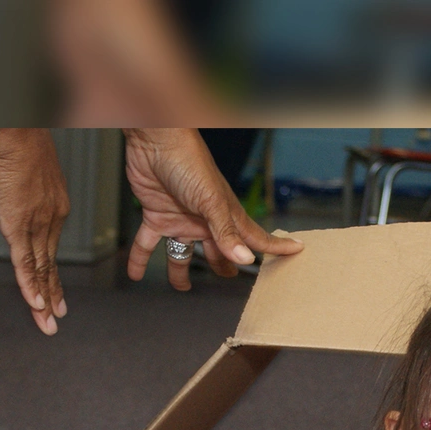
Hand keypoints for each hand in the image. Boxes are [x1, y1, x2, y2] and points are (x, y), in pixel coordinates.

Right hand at [0, 128, 70, 334]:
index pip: (51, 247)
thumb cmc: (16, 138)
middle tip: (56, 316)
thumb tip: (13, 187)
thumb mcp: (24, 167)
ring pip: (41, 269)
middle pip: (50, 264)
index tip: (53, 289)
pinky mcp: (19, 225)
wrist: (12, 130)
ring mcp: (36, 224)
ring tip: (47, 322)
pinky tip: (36, 304)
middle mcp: (51, 218)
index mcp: (55, 205)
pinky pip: (26, 263)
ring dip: (43, 298)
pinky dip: (31, 286)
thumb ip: (21, 186)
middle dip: (53, 293)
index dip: (52, 272)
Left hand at [123, 128, 303, 291]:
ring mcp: (180, 218)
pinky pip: (148, 243)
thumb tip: (244, 260)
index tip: (295, 251)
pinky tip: (135, 273)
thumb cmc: (187, 161)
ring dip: (179, 270)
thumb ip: (225, 232)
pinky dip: (140, 258)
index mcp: (225, 215)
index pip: (254, 236)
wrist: (154, 140)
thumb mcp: (210, 200)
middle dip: (223, 265)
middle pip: (217, 250)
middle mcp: (205, 220)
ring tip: (181, 287)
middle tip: (227, 279)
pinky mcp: (156, 215)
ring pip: (182, 252)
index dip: (274, 246)